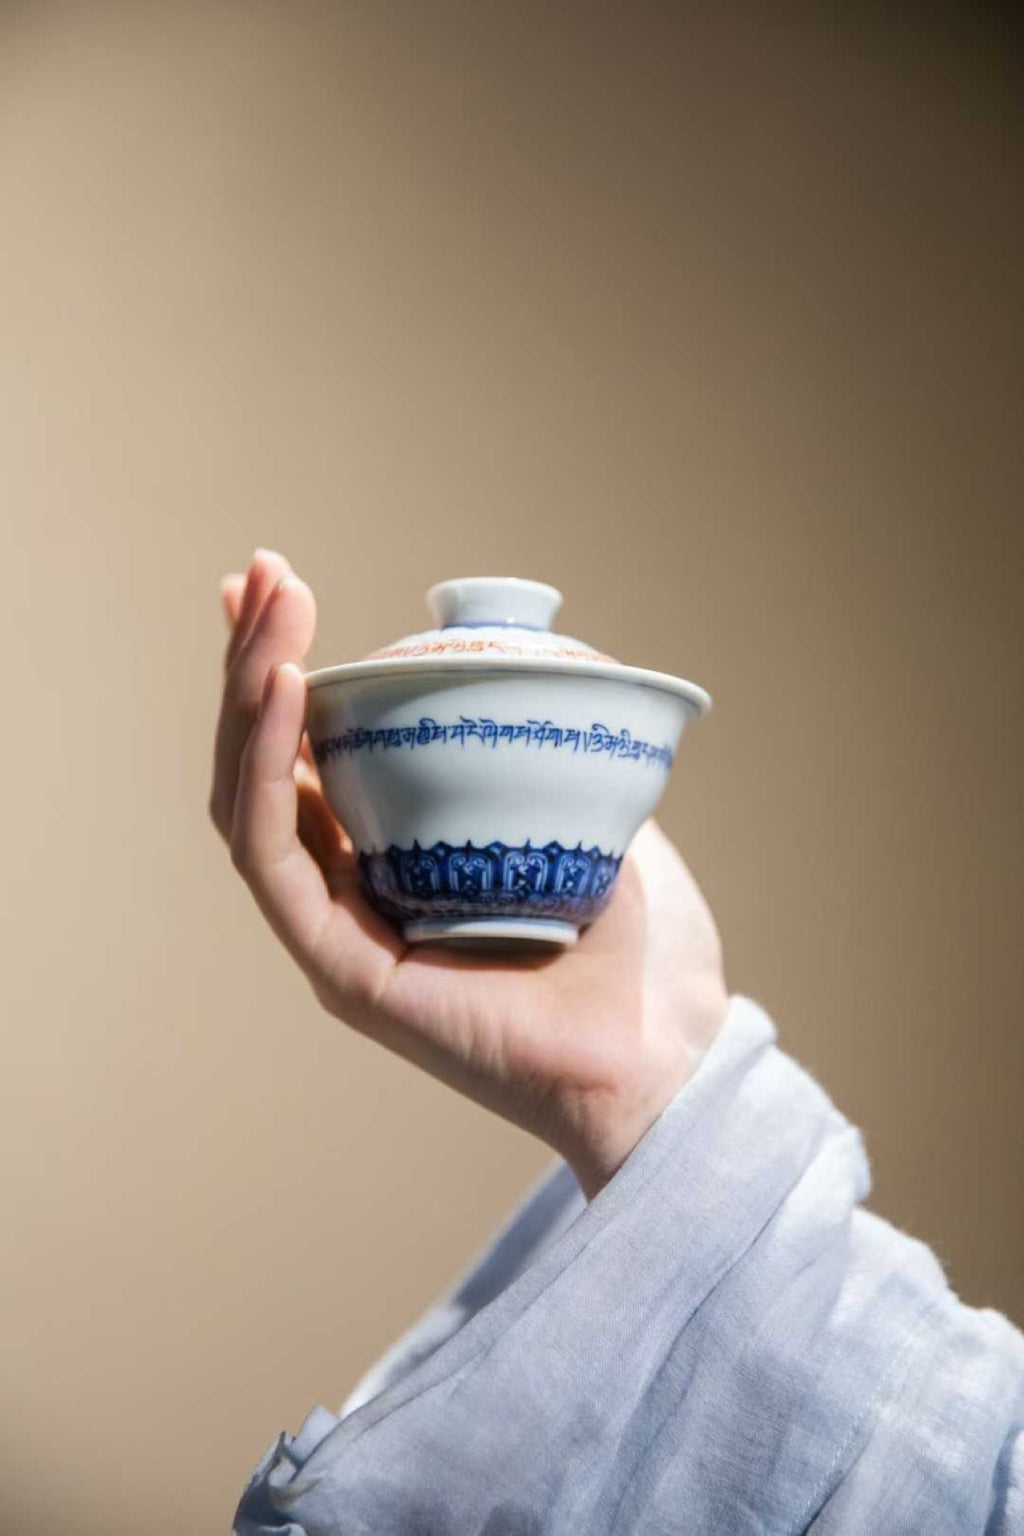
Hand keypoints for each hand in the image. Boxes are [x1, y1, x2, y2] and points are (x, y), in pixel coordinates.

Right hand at [210, 550, 727, 1196]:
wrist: (664, 1051)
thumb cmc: (632, 944)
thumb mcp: (576, 805)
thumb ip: (533, 742)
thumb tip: (528, 653)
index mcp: (390, 858)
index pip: (309, 754)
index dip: (281, 669)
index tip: (278, 585)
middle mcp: (348, 891)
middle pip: (267, 766)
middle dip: (254, 661)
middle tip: (265, 574)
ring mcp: (336, 934)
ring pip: (251, 801)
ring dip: (248, 696)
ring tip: (270, 607)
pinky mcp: (339, 972)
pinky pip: (275, 858)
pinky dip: (266, 768)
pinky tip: (280, 688)